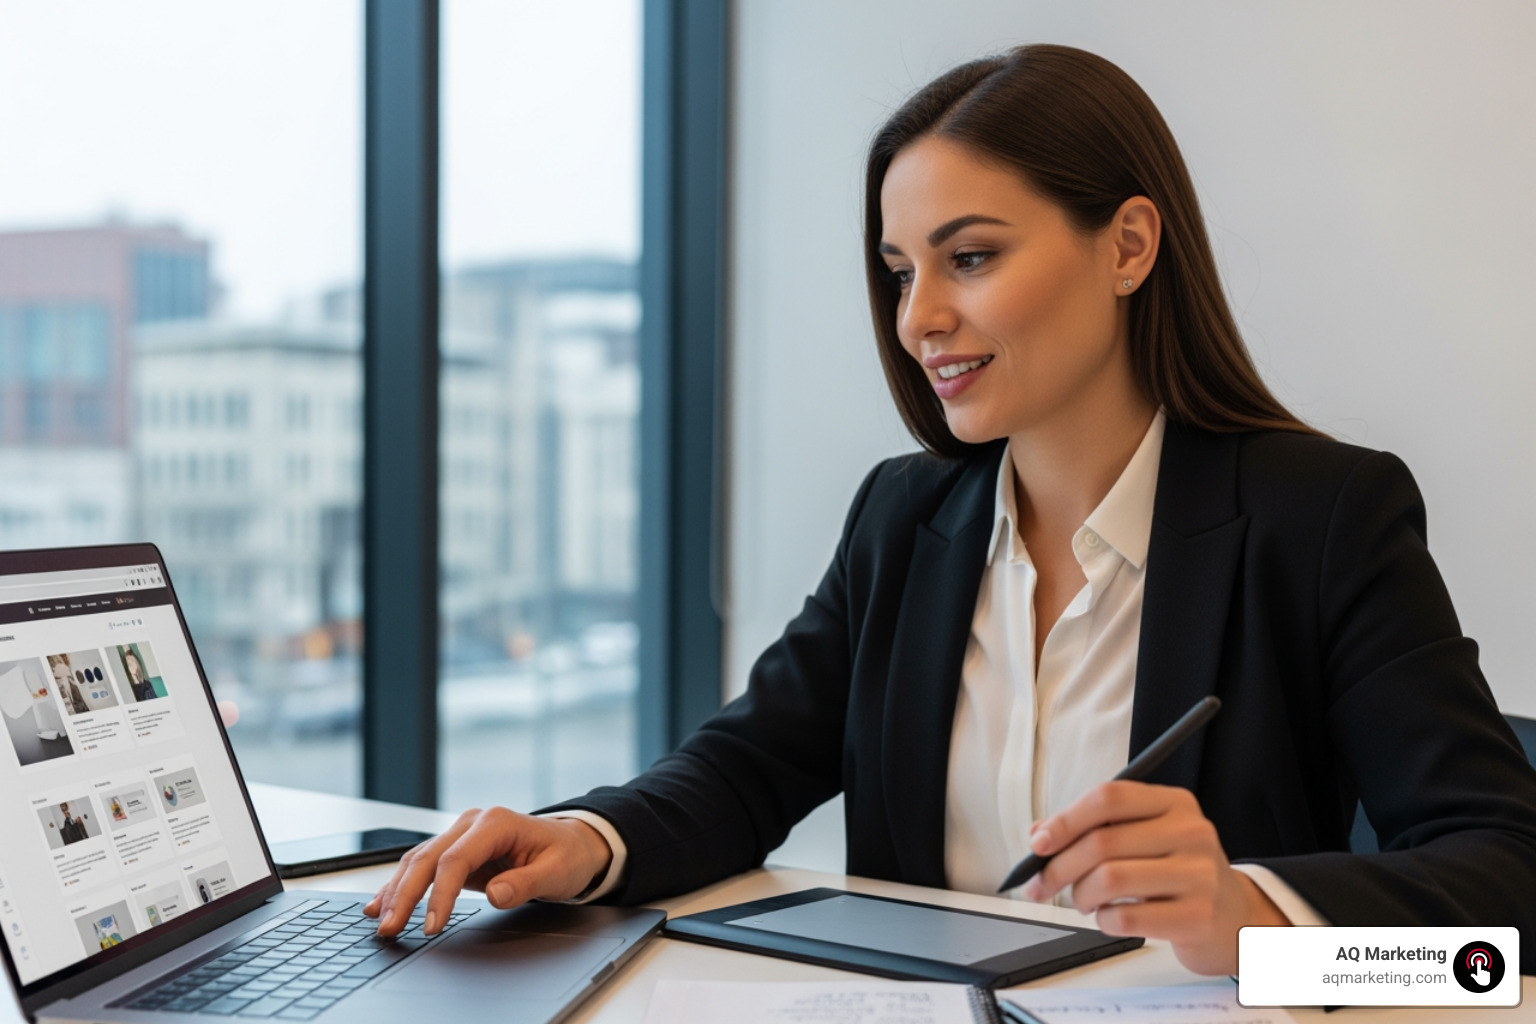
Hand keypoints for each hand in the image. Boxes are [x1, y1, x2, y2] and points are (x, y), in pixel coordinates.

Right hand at [362, 808, 612, 936]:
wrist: (571, 844)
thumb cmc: (566, 856)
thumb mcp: (557, 872)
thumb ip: (526, 883)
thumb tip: (496, 895)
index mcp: (496, 823)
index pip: (456, 859)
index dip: (441, 894)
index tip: (432, 925)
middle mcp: (472, 823)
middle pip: (428, 858)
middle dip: (405, 895)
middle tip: (389, 928)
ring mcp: (461, 834)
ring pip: (418, 861)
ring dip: (396, 891)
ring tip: (379, 922)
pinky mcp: (455, 850)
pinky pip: (422, 867)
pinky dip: (400, 885)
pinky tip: (381, 903)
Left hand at [1020, 780, 1287, 973]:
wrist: (1235, 919)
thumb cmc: (1178, 874)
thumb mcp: (1145, 839)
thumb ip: (1094, 829)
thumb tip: (1040, 836)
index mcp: (1175, 803)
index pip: (1109, 797)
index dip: (1066, 820)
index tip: (1039, 843)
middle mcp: (1191, 832)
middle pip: (1102, 841)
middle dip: (1059, 866)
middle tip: (1044, 884)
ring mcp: (1198, 875)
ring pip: (1109, 879)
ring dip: (1080, 895)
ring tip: (1083, 901)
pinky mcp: (1196, 917)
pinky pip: (1125, 918)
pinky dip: (1103, 920)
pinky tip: (1110, 918)